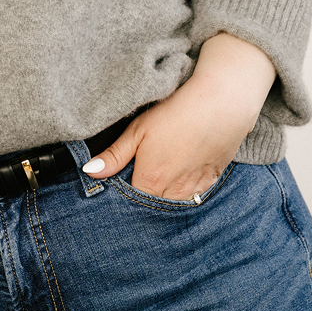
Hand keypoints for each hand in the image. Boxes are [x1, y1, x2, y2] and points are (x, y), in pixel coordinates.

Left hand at [82, 33, 276, 200]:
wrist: (222, 104)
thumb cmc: (176, 113)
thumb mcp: (138, 130)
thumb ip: (114, 156)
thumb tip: (90, 172)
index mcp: (151, 181)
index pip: (131, 202)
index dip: (123, 195)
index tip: (120, 183)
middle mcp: (174, 192)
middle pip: (153, 207)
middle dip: (143, 199)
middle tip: (139, 177)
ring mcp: (196, 188)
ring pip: (174, 203)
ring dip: (164, 197)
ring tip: (160, 176)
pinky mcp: (212, 181)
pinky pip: (194, 196)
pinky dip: (185, 191)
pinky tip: (180, 174)